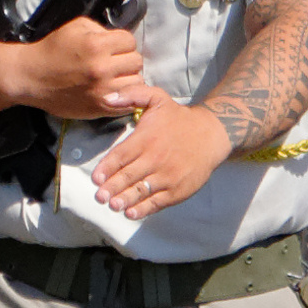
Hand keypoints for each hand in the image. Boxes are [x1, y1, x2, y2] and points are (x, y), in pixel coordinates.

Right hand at [17, 19, 160, 121]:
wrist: (31, 77)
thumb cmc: (51, 52)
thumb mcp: (75, 27)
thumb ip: (101, 30)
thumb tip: (120, 40)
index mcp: (96, 45)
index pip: (130, 41)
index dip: (122, 43)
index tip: (113, 47)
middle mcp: (102, 68)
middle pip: (136, 61)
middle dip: (125, 60)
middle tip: (112, 62)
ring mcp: (102, 90)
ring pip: (136, 82)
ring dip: (127, 78)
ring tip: (113, 77)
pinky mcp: (100, 107)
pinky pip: (128, 102)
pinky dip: (125, 96)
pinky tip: (114, 90)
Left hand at [87, 100, 225, 216]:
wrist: (211, 134)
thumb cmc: (178, 118)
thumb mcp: (157, 98)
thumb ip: (131, 94)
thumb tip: (107, 97)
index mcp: (146, 138)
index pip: (121, 155)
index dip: (106, 168)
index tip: (96, 178)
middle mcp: (155, 158)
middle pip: (128, 176)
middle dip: (111, 188)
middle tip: (99, 197)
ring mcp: (167, 176)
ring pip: (141, 190)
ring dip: (125, 199)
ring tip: (112, 205)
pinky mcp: (178, 190)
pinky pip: (157, 202)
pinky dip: (143, 209)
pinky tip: (131, 213)